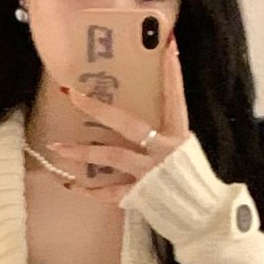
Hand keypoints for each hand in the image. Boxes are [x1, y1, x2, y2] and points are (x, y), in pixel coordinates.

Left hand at [44, 37, 191, 206]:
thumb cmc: (196, 183)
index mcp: (179, 135)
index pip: (175, 97)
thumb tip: (146, 124)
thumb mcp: (187, 153)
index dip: (172, 73)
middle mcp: (163, 149)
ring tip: (57, 147)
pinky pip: (110, 192)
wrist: (205, 217)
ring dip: (82, 152)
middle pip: (127, 124)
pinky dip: (91, 191)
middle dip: (98, 109)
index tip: (168, 45)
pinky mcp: (141, 194)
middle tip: (73, 95)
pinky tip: (72, 185)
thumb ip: (167, 137)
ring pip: (111, 155)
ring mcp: (150, 172)